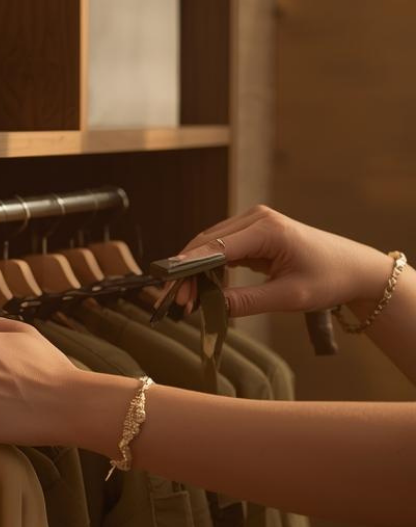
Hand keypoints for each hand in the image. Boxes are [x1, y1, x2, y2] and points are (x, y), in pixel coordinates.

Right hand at [174, 205, 394, 317]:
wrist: (354, 269)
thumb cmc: (329, 280)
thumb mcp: (288, 296)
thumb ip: (248, 301)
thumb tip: (211, 307)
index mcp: (266, 229)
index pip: (215, 247)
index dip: (189, 269)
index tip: (173, 291)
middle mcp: (256, 218)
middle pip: (206, 243)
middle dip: (187, 272)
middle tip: (175, 302)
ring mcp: (254, 223)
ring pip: (210, 245)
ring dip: (196, 271)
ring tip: (187, 300)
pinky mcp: (254, 233)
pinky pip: (222, 248)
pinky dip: (210, 268)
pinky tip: (204, 290)